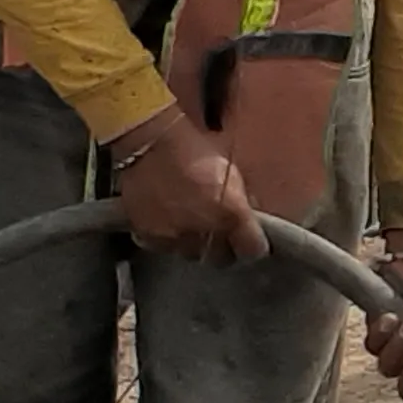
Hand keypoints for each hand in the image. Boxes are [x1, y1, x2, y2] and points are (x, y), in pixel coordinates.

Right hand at [110, 109, 264, 262]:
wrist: (152, 143)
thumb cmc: (196, 149)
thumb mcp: (231, 171)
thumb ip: (242, 201)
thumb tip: (250, 217)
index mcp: (232, 214)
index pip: (253, 250)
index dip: (253, 245)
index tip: (250, 240)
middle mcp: (206, 231)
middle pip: (221, 258)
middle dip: (223, 248)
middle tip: (219, 232)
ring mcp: (175, 236)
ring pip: (192, 255)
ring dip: (195, 244)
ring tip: (191, 225)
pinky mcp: (149, 236)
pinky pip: (164, 248)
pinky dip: (168, 240)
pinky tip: (168, 222)